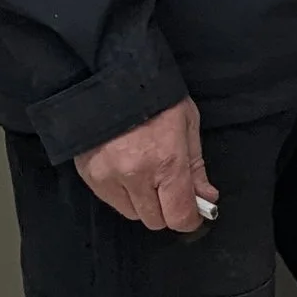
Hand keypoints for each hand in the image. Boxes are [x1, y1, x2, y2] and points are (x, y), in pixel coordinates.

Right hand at [76, 97, 214, 233]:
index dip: (190, 218)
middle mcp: (136, 176)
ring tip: (144, 172)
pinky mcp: (89, 176)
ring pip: (132, 214)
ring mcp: (109, 177)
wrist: (110, 76)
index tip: (194, 211)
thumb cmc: (156, 96)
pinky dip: (122, 193)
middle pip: (155, 220)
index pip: (179, 216)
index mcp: (167, 161)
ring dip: (143, 202)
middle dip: (166, 208)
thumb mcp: (187, 124)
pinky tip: (126, 168)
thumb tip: (206, 199)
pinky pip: (111, 201)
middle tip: (168, 184)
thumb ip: (197, 167)